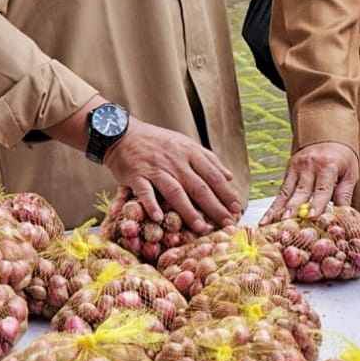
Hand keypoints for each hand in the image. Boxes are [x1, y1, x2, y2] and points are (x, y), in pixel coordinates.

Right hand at [103, 119, 240, 235]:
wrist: (121, 133)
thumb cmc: (157, 141)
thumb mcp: (185, 144)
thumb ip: (208, 159)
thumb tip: (229, 176)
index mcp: (190, 152)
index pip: (213, 175)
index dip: (226, 193)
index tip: (237, 208)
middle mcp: (175, 160)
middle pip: (199, 186)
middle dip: (215, 206)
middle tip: (227, 223)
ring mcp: (155, 168)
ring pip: (175, 191)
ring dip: (189, 211)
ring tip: (201, 227)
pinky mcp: (136, 175)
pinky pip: (145, 192)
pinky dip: (151, 204)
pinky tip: (158, 218)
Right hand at [261, 142, 359, 223]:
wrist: (328, 136)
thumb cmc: (342, 158)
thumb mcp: (349, 174)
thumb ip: (344, 195)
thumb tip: (344, 217)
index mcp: (328, 166)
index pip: (322, 189)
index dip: (316, 203)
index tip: (311, 216)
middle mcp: (310, 166)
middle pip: (301, 192)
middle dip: (293, 208)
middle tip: (287, 222)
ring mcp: (297, 168)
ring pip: (286, 193)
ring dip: (278, 210)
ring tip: (269, 225)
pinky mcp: (288, 171)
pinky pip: (281, 193)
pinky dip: (273, 207)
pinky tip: (265, 220)